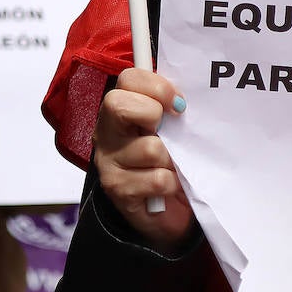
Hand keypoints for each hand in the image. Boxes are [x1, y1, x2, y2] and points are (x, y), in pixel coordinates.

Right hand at [94, 68, 191, 251]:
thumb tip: (185, 97)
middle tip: (168, 133)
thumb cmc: (168, 161)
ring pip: (150, 148)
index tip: (179, 105)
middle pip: (119, 104)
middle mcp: (107, 132)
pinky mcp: (119, 190)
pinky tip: (171, 186)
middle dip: (153, 115)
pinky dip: (173, 183)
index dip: (158, 87)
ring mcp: (108, 162)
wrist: (163, 212)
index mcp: (119, 109)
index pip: (128, 79)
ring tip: (172, 165)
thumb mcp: (169, 128)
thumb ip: (170, 107)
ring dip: (172, 159)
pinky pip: (158, 179)